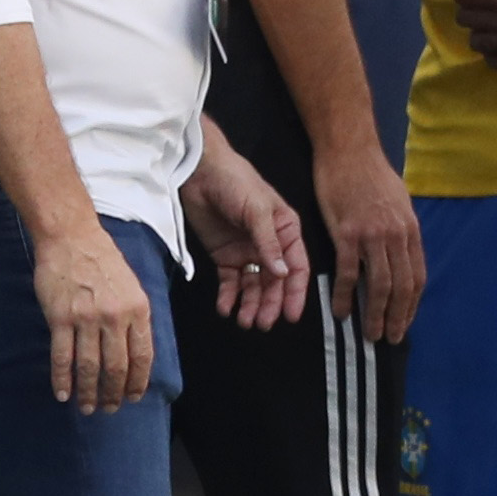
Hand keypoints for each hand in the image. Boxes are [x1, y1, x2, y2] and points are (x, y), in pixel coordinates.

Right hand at [34, 226, 153, 414]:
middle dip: (113, 393)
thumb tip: (136, 352)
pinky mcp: (60, 317)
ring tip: (87, 407)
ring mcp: (87, 318)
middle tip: (109, 408)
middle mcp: (115, 316)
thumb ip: (135, 317)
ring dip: (89, 392)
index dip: (138, 382)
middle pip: (117, 367)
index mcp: (138, 309)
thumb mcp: (132, 285)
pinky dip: (62, 379)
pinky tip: (63, 393)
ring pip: (90, 367)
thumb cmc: (102, 258)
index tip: (133, 397)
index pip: (142, 356)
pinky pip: (63, 356)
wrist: (71, 236)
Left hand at [182, 129, 313, 332]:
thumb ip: (269, 244)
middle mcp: (270, 245)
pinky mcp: (225, 255)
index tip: (290, 315)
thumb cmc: (236, 181)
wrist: (199, 172)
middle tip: (262, 323)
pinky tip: (225, 308)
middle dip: (269, 304)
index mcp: (286, 231)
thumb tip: (282, 274)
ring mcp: (247, 251)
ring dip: (250, 304)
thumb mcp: (257, 211)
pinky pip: (230, 282)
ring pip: (253, 286)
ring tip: (244, 321)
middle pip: (274, 282)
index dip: (295, 293)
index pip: (297, 267)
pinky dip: (229, 296)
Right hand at [311, 136, 422, 343]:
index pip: (417, 277)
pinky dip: (346, 296)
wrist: (347, 150)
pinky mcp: (347, 234)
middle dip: (397, 317)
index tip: (405, 323)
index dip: (412, 305)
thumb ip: (401, 229)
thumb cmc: (370, 173)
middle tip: (390, 339)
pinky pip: (349, 273)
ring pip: (380, 286)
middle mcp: (396, 236)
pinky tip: (342, 312)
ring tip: (370, 334)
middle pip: (402, 287)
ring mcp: (373, 236)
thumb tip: (402, 251)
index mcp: (410, 230)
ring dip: (375, 315)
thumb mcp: (398, 201)